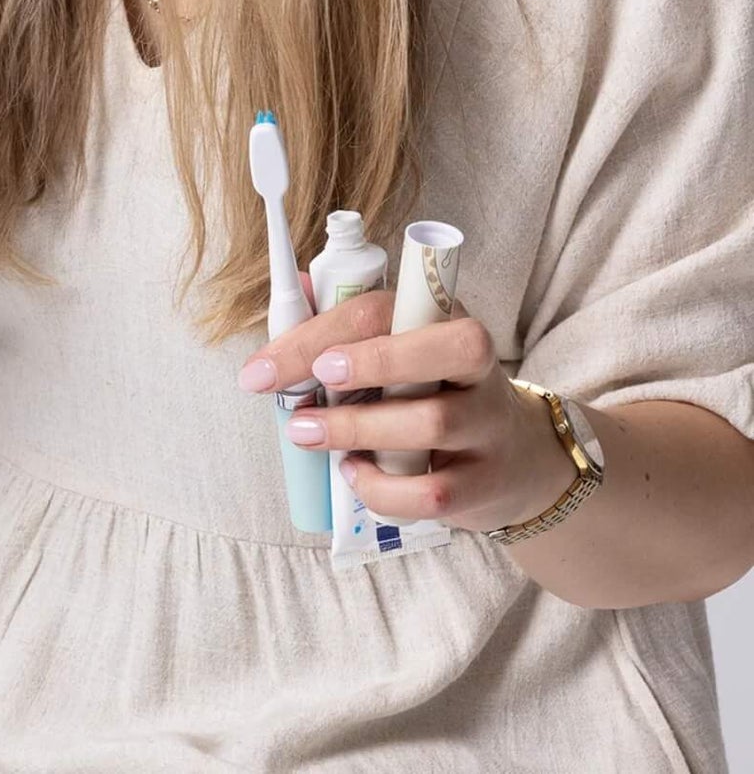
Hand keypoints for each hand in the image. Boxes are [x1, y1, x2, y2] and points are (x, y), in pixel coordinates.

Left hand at [237, 289, 577, 530]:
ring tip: (307, 433)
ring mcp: (487, 428)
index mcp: (444, 321)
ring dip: (356, 431)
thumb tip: (296, 292)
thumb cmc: (434, 390)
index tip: (269, 367)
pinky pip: (433, 493)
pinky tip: (353, 475)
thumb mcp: (402, 347)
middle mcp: (478, 369)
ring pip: (431, 423)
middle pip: (439, 353)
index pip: (380, 311)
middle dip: (370, 364)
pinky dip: (383, 489)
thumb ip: (348, 324)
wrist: (517, 459)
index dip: (321, 334)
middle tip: (310, 388)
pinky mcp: (485, 486)